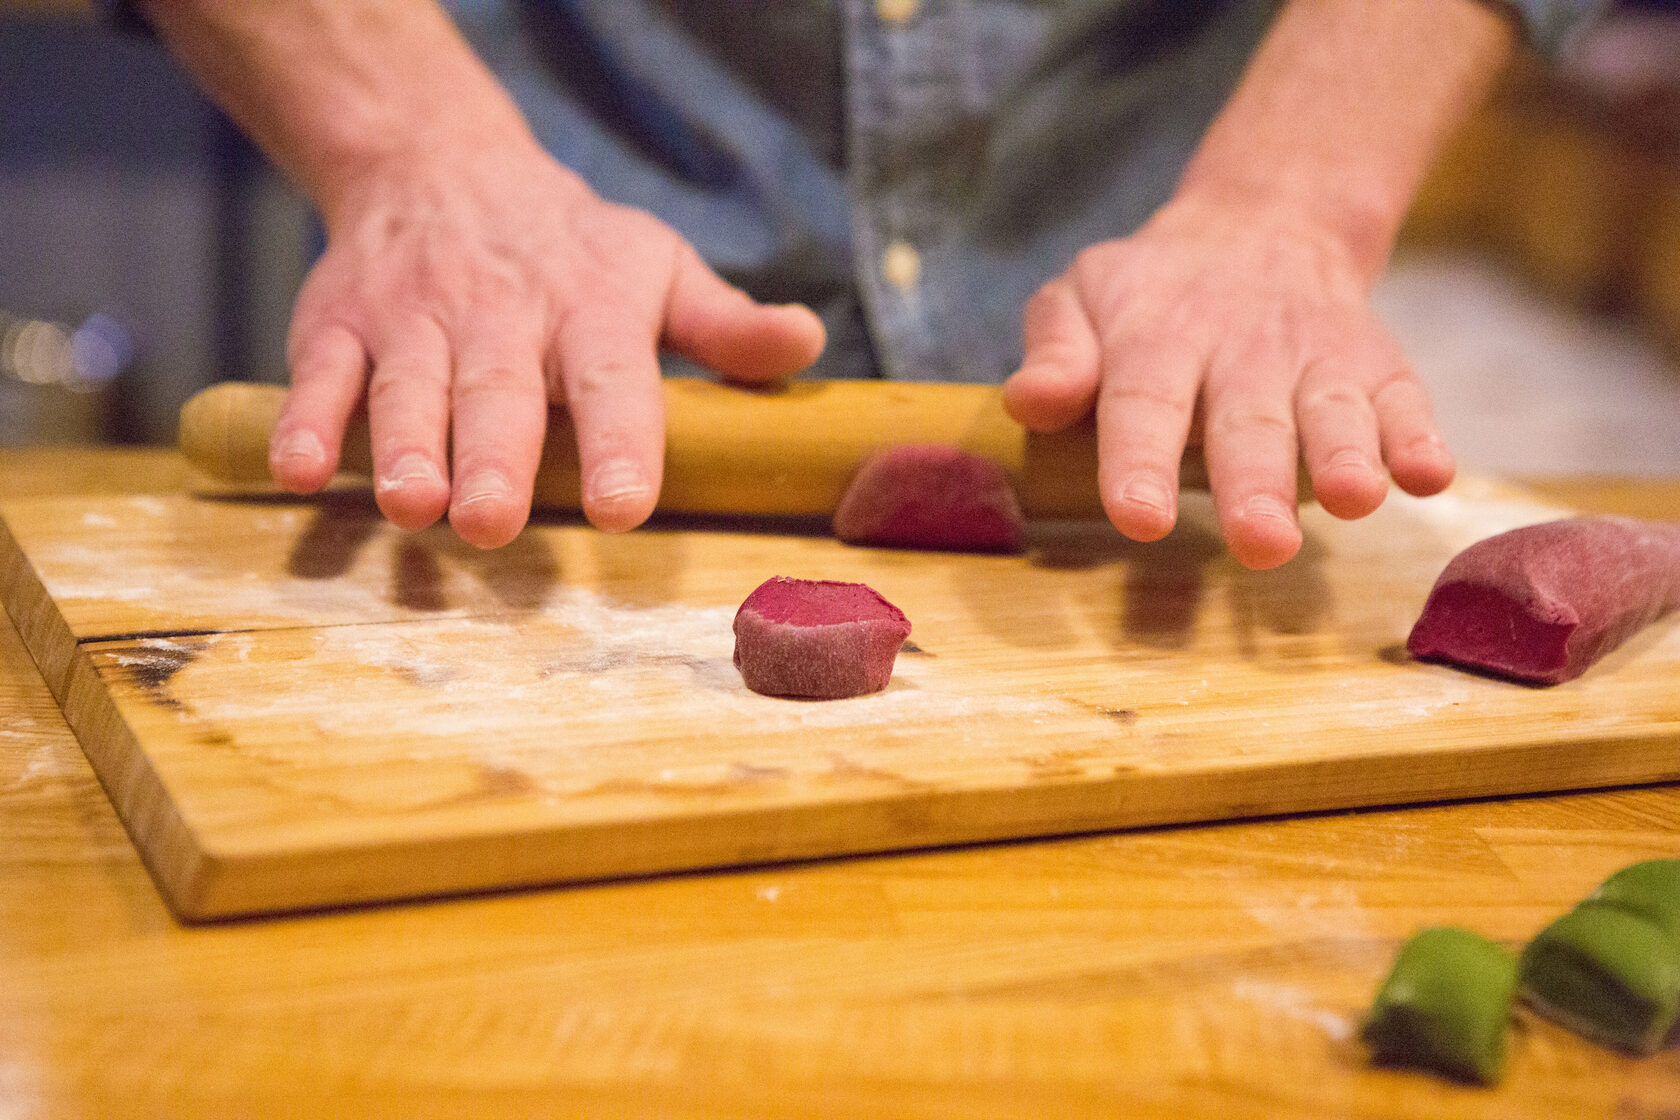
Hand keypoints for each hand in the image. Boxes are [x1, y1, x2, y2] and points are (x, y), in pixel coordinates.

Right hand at [266, 136, 824, 547]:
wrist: (439, 164)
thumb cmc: (571, 245)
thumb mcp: (657, 267)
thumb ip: (724, 325)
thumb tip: (806, 343)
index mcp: (590, 310)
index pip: (613, 382)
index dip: (620, 444)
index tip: (624, 507)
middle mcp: (501, 316)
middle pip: (498, 394)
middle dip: (494, 459)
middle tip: (492, 523)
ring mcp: (413, 320)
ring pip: (408, 389)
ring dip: (406, 448)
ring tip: (413, 507)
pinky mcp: (337, 325)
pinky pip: (320, 375)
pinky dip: (306, 421)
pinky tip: (299, 472)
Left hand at [1002, 193, 1454, 569]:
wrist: (1261, 223)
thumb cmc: (1149, 294)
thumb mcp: (1081, 299)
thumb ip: (1056, 352)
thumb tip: (1030, 401)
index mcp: (1155, 338)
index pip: (1143, 402)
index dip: (1139, 462)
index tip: (1139, 518)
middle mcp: (1241, 349)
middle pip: (1248, 421)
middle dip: (1256, 484)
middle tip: (1260, 544)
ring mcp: (1316, 357)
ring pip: (1332, 409)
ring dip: (1347, 455)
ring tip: (1355, 500)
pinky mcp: (1378, 365)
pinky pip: (1404, 398)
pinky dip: (1420, 436)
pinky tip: (1429, 476)